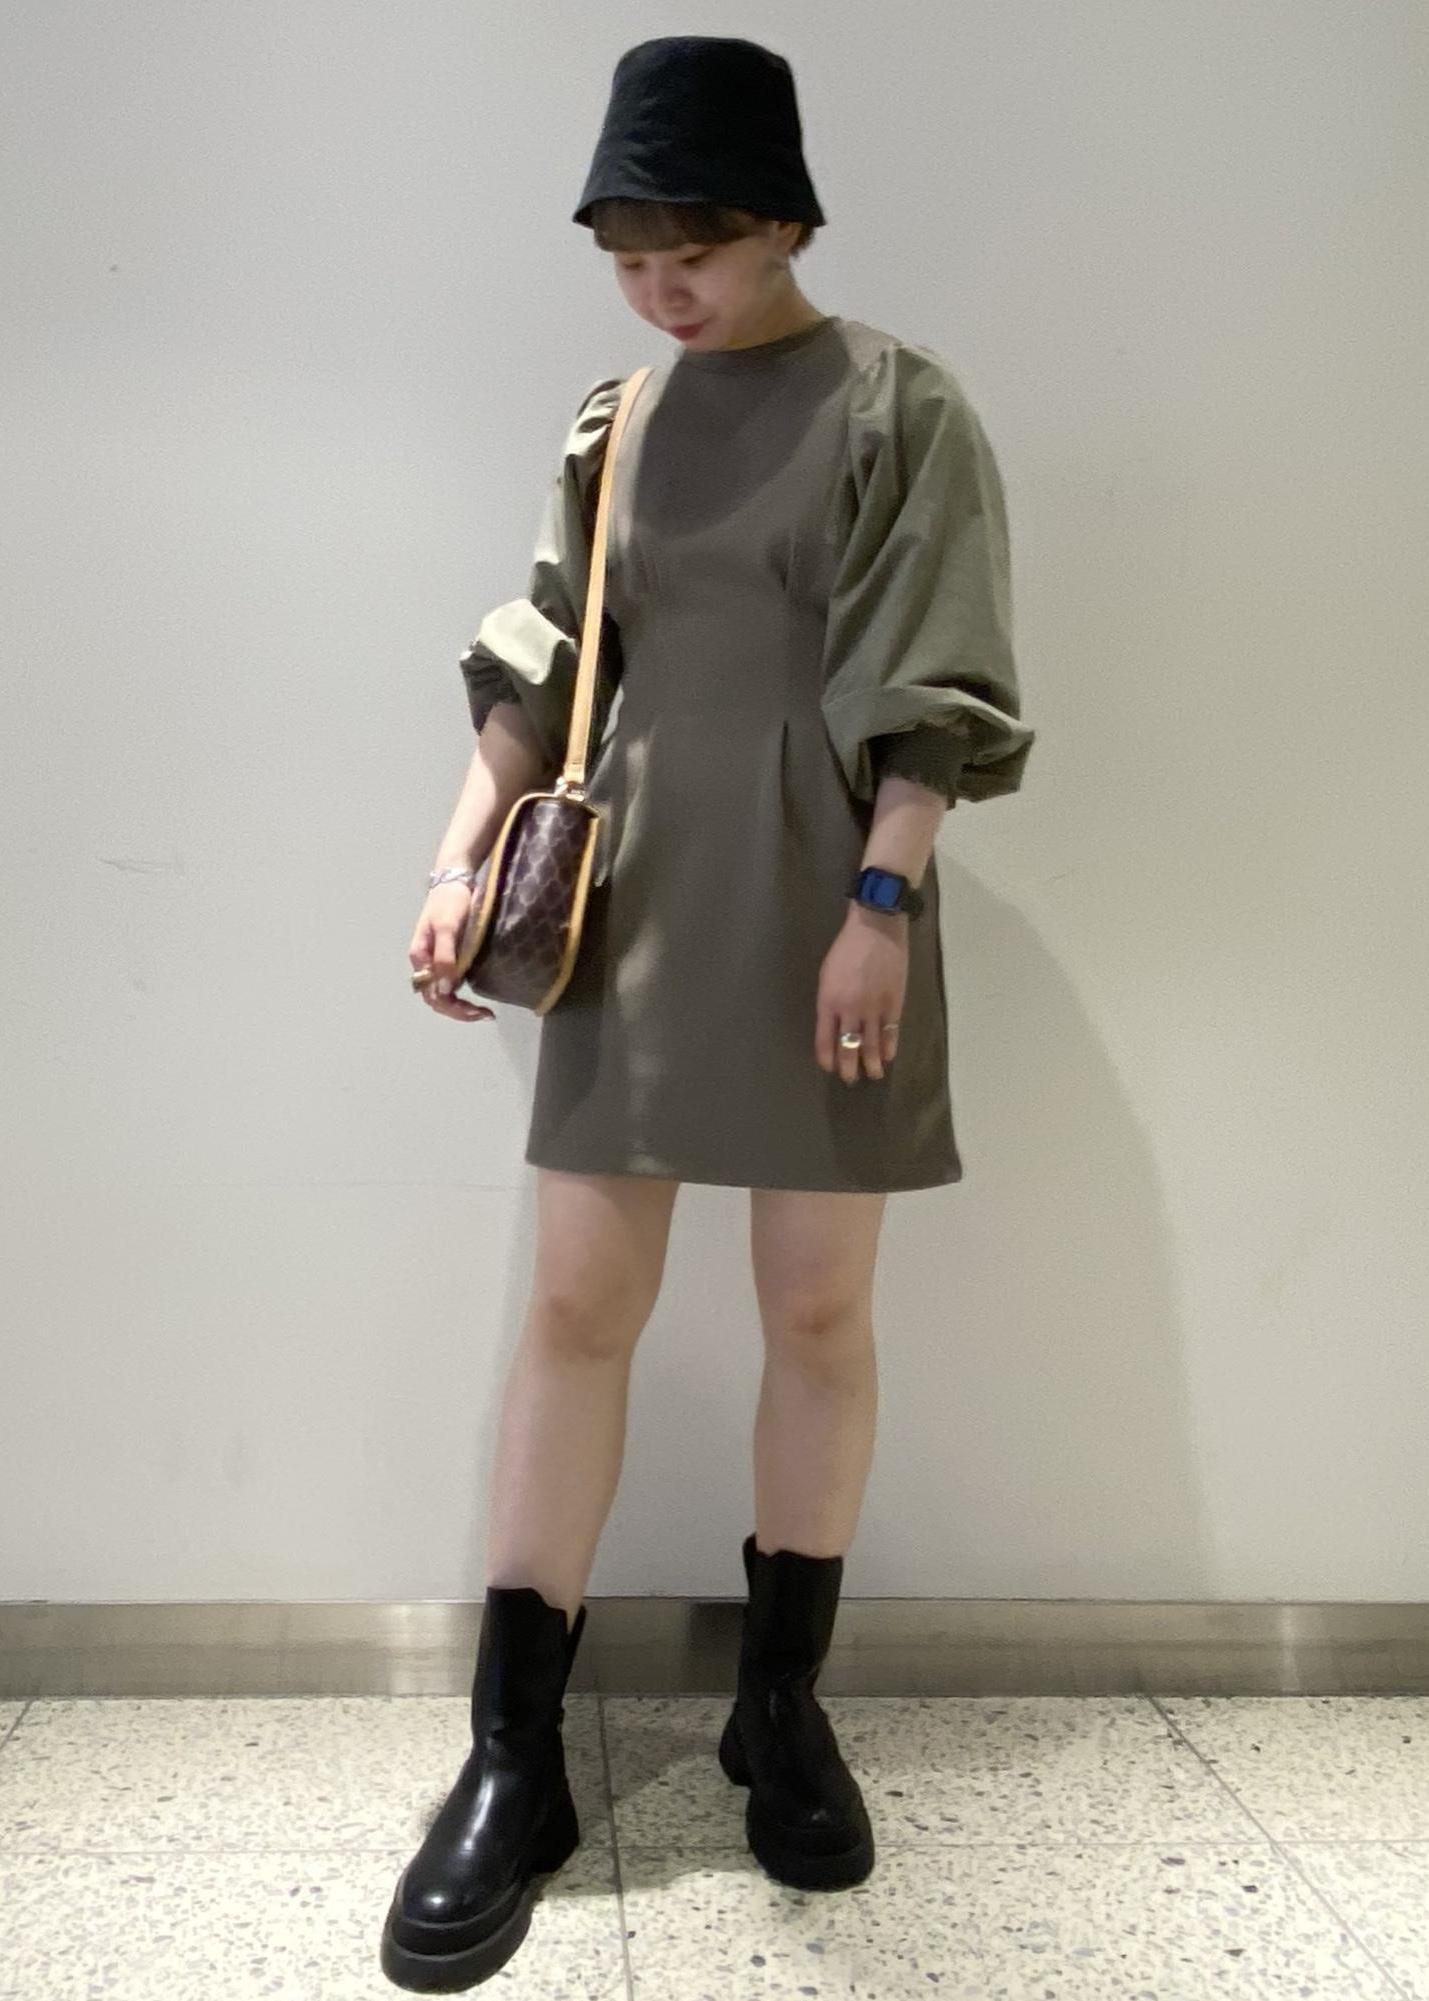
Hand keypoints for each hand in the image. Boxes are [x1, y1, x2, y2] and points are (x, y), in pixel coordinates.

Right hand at [408, 883, 493, 1022]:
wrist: (454, 880)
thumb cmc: (449, 901)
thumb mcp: (447, 927)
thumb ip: (445, 957)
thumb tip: (446, 989)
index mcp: (421, 958)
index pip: (433, 995)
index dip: (453, 1008)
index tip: (477, 1011)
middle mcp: (426, 963)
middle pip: (437, 998)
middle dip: (459, 1011)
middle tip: (485, 1015)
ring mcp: (437, 960)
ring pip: (444, 993)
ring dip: (461, 1006)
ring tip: (483, 1012)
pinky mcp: (449, 955)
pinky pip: (452, 981)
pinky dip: (463, 993)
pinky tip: (478, 997)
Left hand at [815, 904, 908, 1083]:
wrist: (876, 928)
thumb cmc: (846, 948)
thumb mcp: (827, 975)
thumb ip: (830, 1002)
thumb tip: (834, 1025)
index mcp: (829, 1001)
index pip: (824, 1040)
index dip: (827, 1058)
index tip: (830, 1068)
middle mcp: (850, 1010)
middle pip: (848, 1047)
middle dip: (849, 1068)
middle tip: (850, 1079)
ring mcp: (874, 1008)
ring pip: (871, 1045)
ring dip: (871, 1064)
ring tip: (873, 1075)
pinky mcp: (894, 1003)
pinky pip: (891, 1032)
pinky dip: (889, 1047)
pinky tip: (888, 1057)